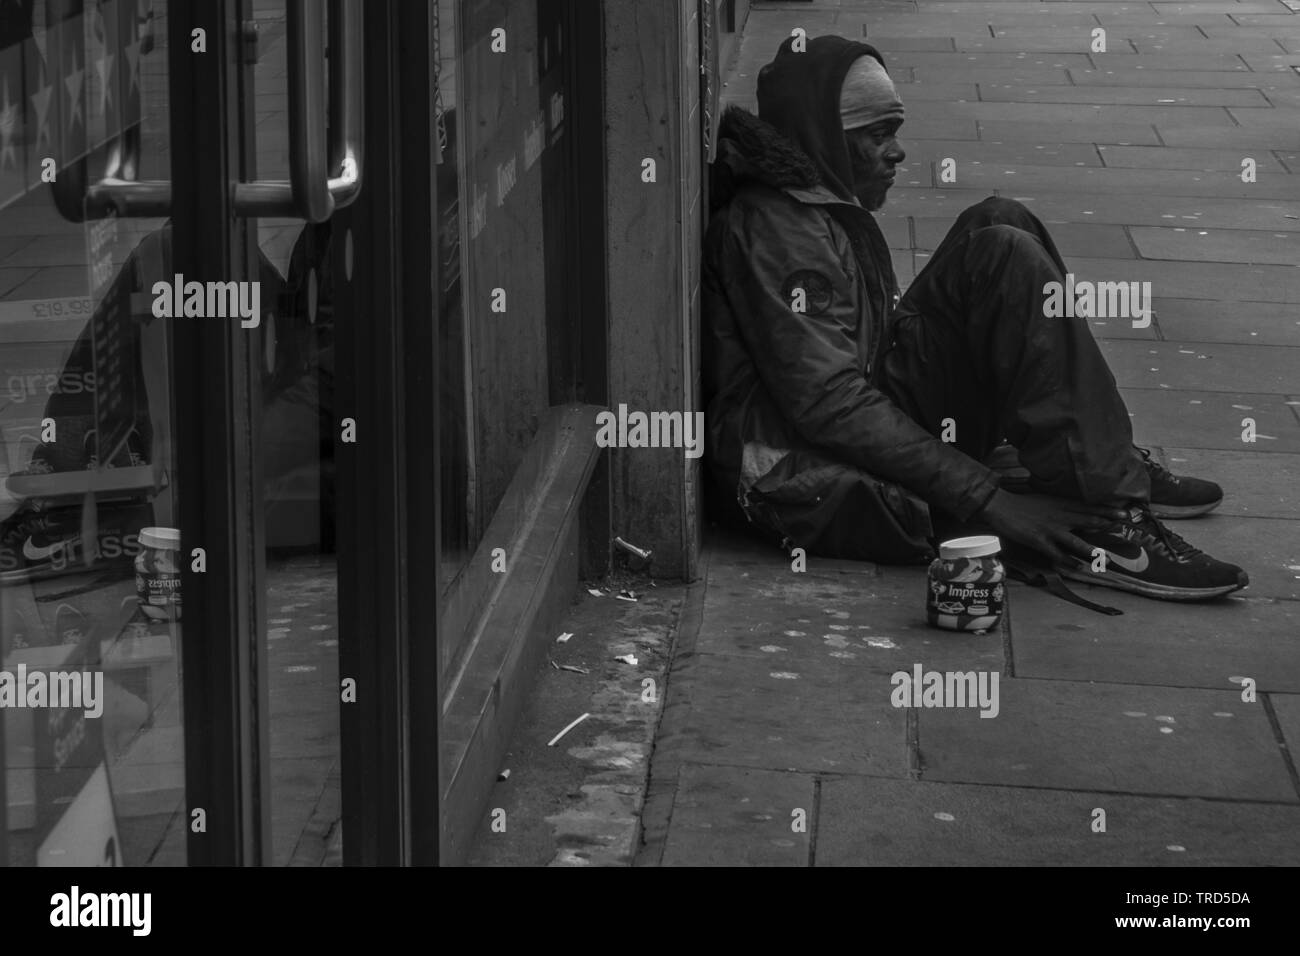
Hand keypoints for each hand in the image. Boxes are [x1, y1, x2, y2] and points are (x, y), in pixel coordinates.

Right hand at [976, 489, 1128, 565]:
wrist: (1001, 506)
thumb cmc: (1023, 504)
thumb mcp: (1046, 500)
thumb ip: (1062, 506)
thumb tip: (1077, 512)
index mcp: (1062, 504)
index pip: (1090, 506)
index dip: (1108, 510)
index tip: (1126, 513)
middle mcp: (1060, 516)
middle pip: (1088, 519)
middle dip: (1107, 523)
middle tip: (1125, 527)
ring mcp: (1050, 529)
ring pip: (1075, 540)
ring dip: (1091, 549)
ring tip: (1104, 557)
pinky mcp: (1038, 540)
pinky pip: (1056, 553)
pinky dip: (1067, 560)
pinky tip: (1077, 566)